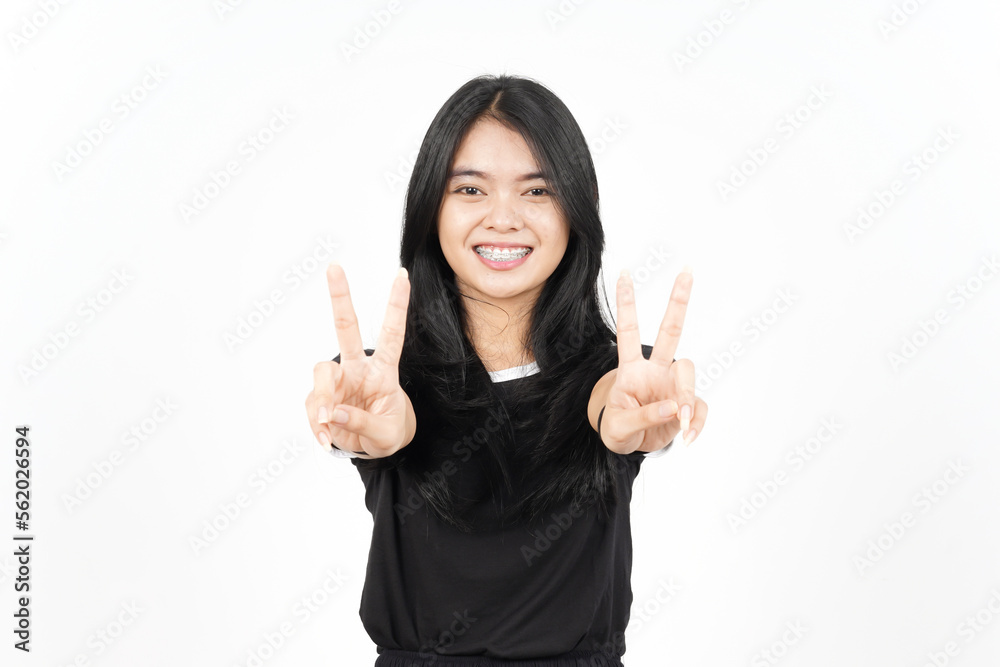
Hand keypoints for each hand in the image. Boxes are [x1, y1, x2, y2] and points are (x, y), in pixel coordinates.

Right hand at [304, 263, 413, 457]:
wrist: (373, 448)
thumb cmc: (388, 431)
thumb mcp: (386, 434)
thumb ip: (363, 423)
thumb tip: (334, 414)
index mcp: (383, 371)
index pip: (392, 334)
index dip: (397, 305)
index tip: (402, 274)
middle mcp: (358, 368)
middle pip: (346, 328)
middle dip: (340, 297)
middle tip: (334, 267)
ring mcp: (338, 381)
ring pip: (322, 374)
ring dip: (322, 400)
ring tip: (327, 426)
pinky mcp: (321, 398)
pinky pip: (313, 408)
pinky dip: (317, 426)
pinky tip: (324, 438)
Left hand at [600, 267, 708, 451]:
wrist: (630, 446)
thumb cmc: (618, 429)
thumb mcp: (619, 427)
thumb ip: (644, 417)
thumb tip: (675, 409)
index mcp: (631, 370)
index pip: (627, 332)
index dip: (626, 303)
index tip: (624, 274)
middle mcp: (654, 370)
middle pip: (670, 331)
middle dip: (678, 301)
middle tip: (687, 271)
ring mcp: (671, 385)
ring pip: (688, 373)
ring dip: (686, 397)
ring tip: (679, 422)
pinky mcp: (685, 404)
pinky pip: (698, 407)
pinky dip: (695, 423)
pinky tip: (688, 437)